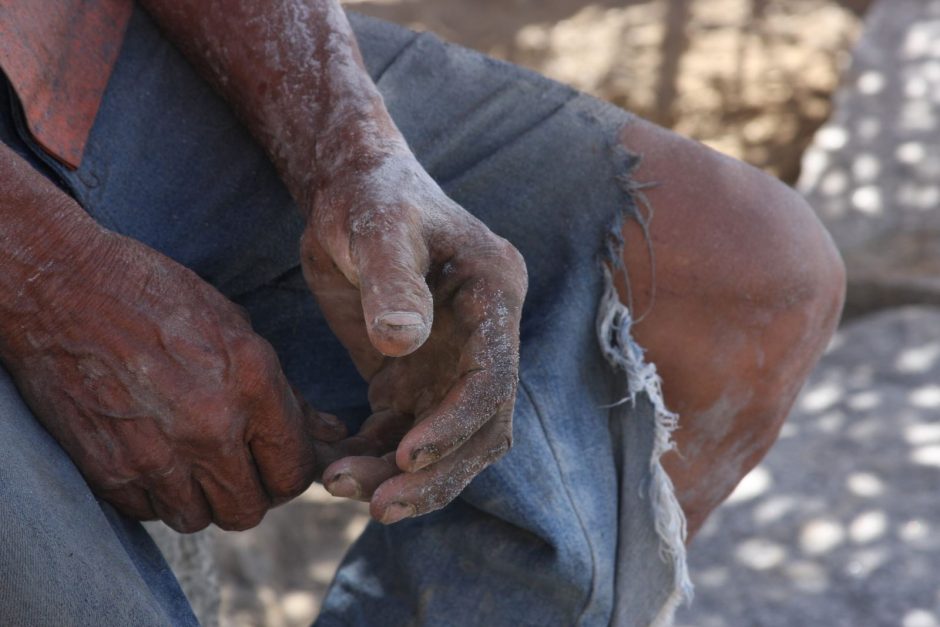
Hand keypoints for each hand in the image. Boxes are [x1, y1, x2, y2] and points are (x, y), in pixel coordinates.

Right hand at [3, 229, 344, 532]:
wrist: (63, 287)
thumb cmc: (157, 297)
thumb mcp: (236, 329)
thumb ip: (287, 394)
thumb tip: (332, 433)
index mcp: (253, 384)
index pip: (294, 470)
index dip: (290, 473)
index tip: (277, 465)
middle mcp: (211, 427)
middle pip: (249, 509)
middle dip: (248, 493)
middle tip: (236, 469)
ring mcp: (158, 454)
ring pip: (198, 519)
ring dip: (199, 498)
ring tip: (189, 459)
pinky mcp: (110, 470)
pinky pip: (148, 513)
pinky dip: (153, 494)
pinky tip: (150, 454)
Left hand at [301, 154, 527, 523]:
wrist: (350, 190)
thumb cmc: (369, 196)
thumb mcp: (378, 227)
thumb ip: (392, 282)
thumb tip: (402, 344)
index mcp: (494, 294)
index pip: (493, 378)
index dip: (456, 424)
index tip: (407, 455)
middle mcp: (484, 336)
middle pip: (479, 426)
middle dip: (434, 473)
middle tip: (378, 506)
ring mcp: (451, 361)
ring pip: (441, 441)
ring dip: (398, 474)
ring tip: (337, 486)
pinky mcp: (414, 375)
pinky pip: (400, 432)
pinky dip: (373, 457)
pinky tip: (334, 465)